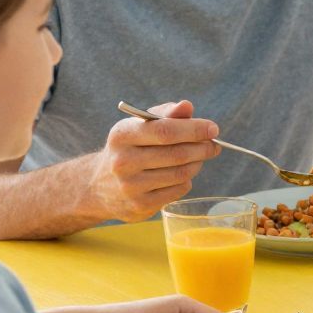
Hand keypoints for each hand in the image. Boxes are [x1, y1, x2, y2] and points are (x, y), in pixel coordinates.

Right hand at [88, 100, 220, 222]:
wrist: (99, 185)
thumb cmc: (130, 148)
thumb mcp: (140, 126)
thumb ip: (165, 114)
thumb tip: (187, 106)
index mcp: (122, 135)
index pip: (165, 131)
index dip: (194, 129)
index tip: (214, 129)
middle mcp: (123, 162)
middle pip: (177, 154)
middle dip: (202, 148)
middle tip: (214, 145)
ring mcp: (130, 186)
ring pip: (181, 174)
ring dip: (197, 164)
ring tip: (199, 158)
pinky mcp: (140, 206)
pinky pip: (177, 190)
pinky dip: (187, 181)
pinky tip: (182, 175)